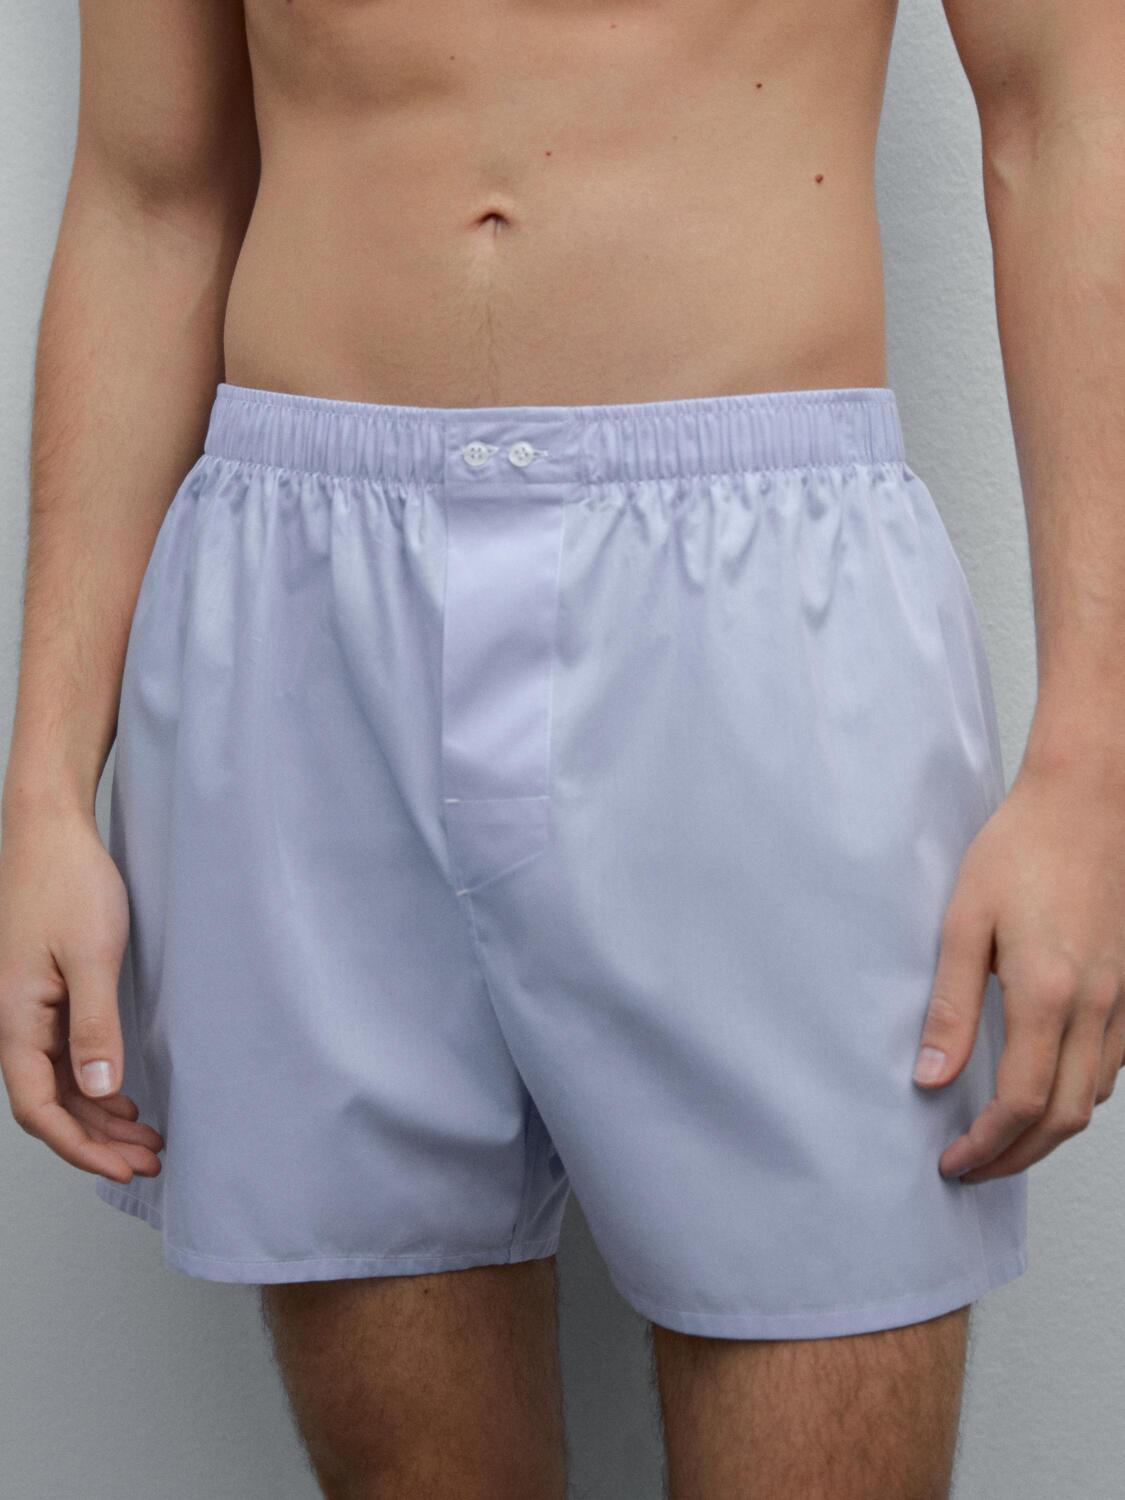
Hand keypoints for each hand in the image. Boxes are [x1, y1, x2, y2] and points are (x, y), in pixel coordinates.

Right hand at [0, 805, 162, 1181]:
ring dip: (100, 1114)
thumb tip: (100, 1091)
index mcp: (16, 1020)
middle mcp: (15, 1021)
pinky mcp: (45, 992)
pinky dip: (94, 1081)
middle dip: (99, 1140)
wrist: (51, 832)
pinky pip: (64, 1054)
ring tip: (147, 1136)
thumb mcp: (92, 956)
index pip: (39, 1109)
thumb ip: (95, 1027)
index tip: (124, 1167)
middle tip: (150, 1160)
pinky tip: (123, 1094)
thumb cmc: (67, 884)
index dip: (80, 1146)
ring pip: (60, 1082)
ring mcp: (29, 1008)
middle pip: (51, 1104)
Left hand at [913, 756, 1124, 1182]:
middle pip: (1063, 1118)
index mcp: (1047, 996)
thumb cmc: (1022, 849)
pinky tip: (1045, 1090)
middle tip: (971, 1167)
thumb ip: (949, 1006)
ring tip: (1001, 1140)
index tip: (952, 1162)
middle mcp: (1094, 1009)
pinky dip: (1078, 1096)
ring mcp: (1120, 1002)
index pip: (1019, 1104)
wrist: (1087, 803)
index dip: (986, 1147)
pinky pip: (1111, 1066)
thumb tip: (930, 1077)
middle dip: (1015, 1156)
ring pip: (1094, 1098)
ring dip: (1048, 1133)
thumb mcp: (964, 923)